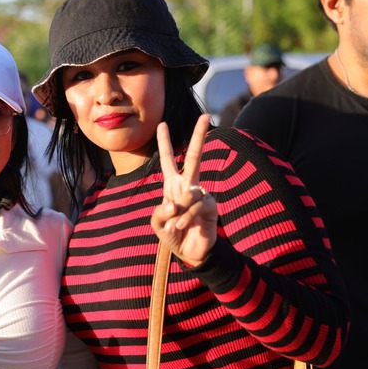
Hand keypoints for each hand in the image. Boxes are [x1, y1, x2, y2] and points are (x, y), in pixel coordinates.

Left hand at [150, 114, 216, 265]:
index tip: (162, 124)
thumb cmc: (172, 234)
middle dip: (199, 137)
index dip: (164, 143)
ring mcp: (201, 195)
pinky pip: (196, 206)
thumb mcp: (158, 223)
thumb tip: (174, 204)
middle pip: (194, 157)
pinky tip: (180, 227)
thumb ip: (160, 213)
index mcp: (173, 185)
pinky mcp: (210, 207)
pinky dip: (185, 218)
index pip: (168, 160)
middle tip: (206, 116)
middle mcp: (189, 185)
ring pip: (190, 192)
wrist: (190, 252)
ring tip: (175, 225)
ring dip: (178, 212)